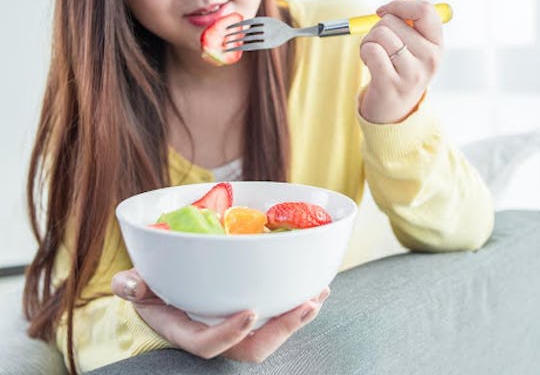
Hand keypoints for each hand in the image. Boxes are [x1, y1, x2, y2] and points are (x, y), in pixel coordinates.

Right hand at [111, 269, 329, 362]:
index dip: (229, 334)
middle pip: (253, 348)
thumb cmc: (152, 291)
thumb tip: (128, 284)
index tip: (250, 312)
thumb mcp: (136, 287)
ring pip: (271, 336)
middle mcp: (217, 335)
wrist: (166, 295)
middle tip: (305, 304)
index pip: (208, 345)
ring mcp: (237, 328)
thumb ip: (132, 286)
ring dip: (298, 318)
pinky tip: (315, 288)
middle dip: (282, 330)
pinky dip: (297, 306)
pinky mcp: (251, 317)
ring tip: (318, 295)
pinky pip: (277, 319)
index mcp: (188, 331)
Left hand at [359, 0, 442, 123]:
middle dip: (376, 28)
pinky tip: (368, 63)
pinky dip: (363, 52)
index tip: (384, 11)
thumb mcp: (414, 48)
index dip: (399, 5)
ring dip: (368, 42)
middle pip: (393, 21)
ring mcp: (411, 73)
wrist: (393, 112)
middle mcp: (429, 59)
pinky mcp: (391, 84)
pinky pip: (371, 51)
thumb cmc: (400, 73)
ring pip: (380, 34)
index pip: (425, 10)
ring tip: (373, 55)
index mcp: (437, 45)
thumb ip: (412, 21)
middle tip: (377, 45)